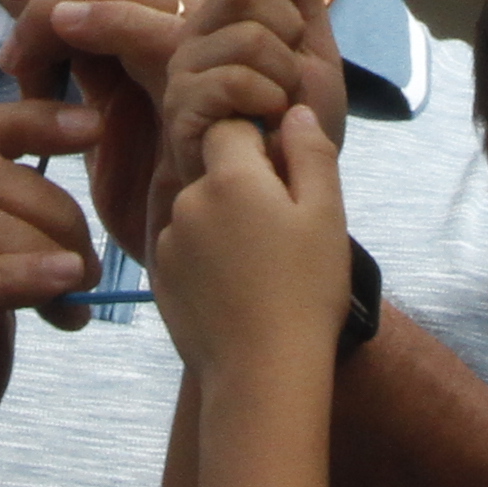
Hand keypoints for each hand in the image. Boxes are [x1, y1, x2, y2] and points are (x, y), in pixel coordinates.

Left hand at [0, 0, 202, 268]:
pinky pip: (158, 31)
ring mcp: (206, 53)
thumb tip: (43, 22)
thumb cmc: (155, 203)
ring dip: (57, 6)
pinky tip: (49, 65)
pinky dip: (102, 29)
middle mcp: (192, 23)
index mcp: (167, 22)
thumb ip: (93, 66)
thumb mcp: (106, 122)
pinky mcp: (210, 93)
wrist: (200, 266)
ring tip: (18, 60)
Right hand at [141, 0, 345, 262]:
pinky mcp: (180, 110)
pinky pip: (232, 77)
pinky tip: (266, 124)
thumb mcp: (314, 54)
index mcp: (224, 17)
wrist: (293, 197)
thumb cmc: (301, 133)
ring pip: (245, 30)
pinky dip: (268, 97)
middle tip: (291, 73)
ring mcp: (183, 72)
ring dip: (285, 71)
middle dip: (288, 26)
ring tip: (280, 107)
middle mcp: (195, 35)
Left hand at [154, 103, 351, 384]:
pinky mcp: (160, 278)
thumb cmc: (305, 292)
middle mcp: (188, 201)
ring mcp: (169, 241)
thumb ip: (311, 153)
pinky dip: (208, 260)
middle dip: (244, 188)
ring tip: (261, 270)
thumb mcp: (327, 215)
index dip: (259, 146)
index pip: (230, 128)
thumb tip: (294, 112)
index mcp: (229, 177)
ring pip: (200, 212)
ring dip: (224, 224)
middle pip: (214, 171)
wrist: (263, 374)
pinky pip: (187, 250)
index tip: (285, 182)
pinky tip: (237, 291)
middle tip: (283, 234)